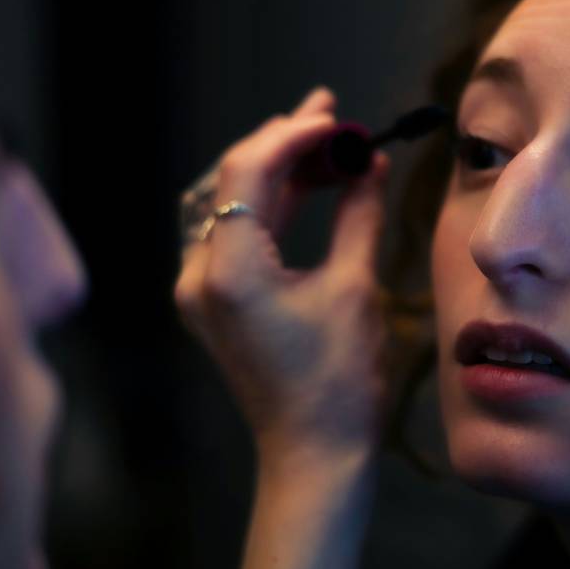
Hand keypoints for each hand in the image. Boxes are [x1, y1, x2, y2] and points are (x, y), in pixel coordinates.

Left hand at [174, 87, 392, 460]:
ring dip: (279, 170)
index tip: (337, 117)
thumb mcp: (355, 288)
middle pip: (234, 181)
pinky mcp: (214, 301)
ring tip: (328, 142)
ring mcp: (201, 290)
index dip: (293, 135)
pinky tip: (310, 185)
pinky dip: (272, 204)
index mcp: (229, 272)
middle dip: (284, 144)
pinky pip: (236, 232)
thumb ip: (358, 214)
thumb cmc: (341, 382)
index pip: (248, 171)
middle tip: (332, 114)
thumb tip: (370, 162)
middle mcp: (200, 275)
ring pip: (233, 203)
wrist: (314, 454)